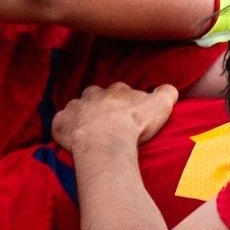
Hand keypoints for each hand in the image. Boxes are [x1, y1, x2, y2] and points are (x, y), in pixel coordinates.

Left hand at [54, 81, 177, 156]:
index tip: (127, 114)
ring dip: (81, 116)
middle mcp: (93, 95)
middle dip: (99, 105)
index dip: (123, 102)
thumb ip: (167, 93)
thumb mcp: (160, 106)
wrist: (106, 140)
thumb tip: (170, 88)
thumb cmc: (133, 124)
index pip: (120, 91)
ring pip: (76, 108)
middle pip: (95, 96)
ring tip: (88, 132)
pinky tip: (70, 139)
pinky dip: (64, 129)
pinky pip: (60, 123)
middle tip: (106, 123)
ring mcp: (74, 109)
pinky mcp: (61, 124)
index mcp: (116, 91)